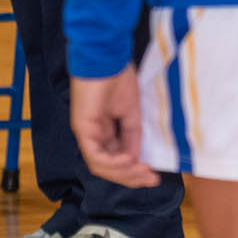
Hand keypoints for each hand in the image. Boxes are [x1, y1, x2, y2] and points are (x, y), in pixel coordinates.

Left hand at [70, 66, 158, 187]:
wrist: (107, 58)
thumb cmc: (118, 78)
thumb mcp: (131, 113)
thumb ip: (132, 136)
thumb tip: (137, 159)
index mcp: (103, 131)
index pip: (115, 160)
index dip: (134, 172)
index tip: (155, 177)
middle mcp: (91, 134)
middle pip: (107, 168)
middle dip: (130, 177)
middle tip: (152, 179)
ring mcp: (85, 131)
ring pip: (100, 166)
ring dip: (124, 172)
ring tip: (143, 169)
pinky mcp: (81, 127)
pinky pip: (95, 155)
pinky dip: (113, 162)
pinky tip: (129, 158)